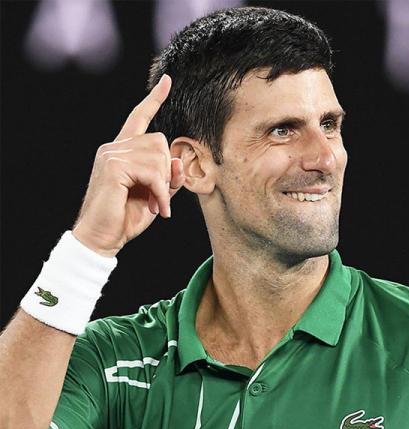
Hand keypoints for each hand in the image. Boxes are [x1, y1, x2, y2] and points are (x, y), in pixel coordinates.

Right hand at [73, 74, 183, 257]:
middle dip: (167, 171)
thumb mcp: (156, 195)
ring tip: (156, 205)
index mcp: (123, 150)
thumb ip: (169, 176)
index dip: (155, 99)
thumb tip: (177, 159)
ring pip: (158, 157)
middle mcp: (114, 147)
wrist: (102, 238)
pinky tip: (156, 209)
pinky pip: (152, 172)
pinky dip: (160, 193)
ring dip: (164, 186)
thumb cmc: (127, 217)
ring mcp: (111, 155)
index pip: (139, 118)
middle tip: (160, 197)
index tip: (168, 81)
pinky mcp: (113, 167)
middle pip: (160, 141)